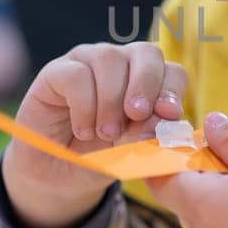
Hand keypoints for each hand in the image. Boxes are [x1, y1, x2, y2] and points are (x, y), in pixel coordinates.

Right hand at [3, 41, 188, 227]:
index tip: (169, 114)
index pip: (171, 71)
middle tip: (137, 115)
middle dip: (146, 84)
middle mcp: (119, 65)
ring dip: (112, 100)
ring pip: (109, 59)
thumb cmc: (99, 159)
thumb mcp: (130, 153)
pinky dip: (84, 106)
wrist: (57, 175)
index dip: (173, 89)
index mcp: (146, 82)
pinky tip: (83, 130)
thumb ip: (148, 135)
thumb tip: (163, 121)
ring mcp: (86, 63)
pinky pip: (76, 74)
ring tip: (106, 133)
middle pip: (145, 52)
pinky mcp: (55, 71)